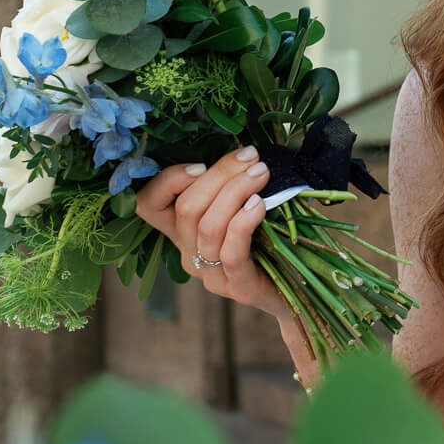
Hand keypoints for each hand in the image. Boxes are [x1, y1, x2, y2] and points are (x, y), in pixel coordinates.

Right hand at [135, 147, 289, 324]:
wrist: (297, 292)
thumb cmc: (269, 240)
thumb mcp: (242, 206)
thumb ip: (230, 185)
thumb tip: (241, 151)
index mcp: (182, 231)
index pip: (147, 205)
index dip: (166, 181)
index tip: (202, 162)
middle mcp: (189, 253)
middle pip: (186, 208)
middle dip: (219, 175)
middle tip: (251, 157)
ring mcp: (210, 274)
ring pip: (207, 226)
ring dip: (235, 191)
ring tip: (261, 173)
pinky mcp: (237, 287)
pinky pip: (230, 252)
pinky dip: (243, 222)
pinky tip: (259, 205)